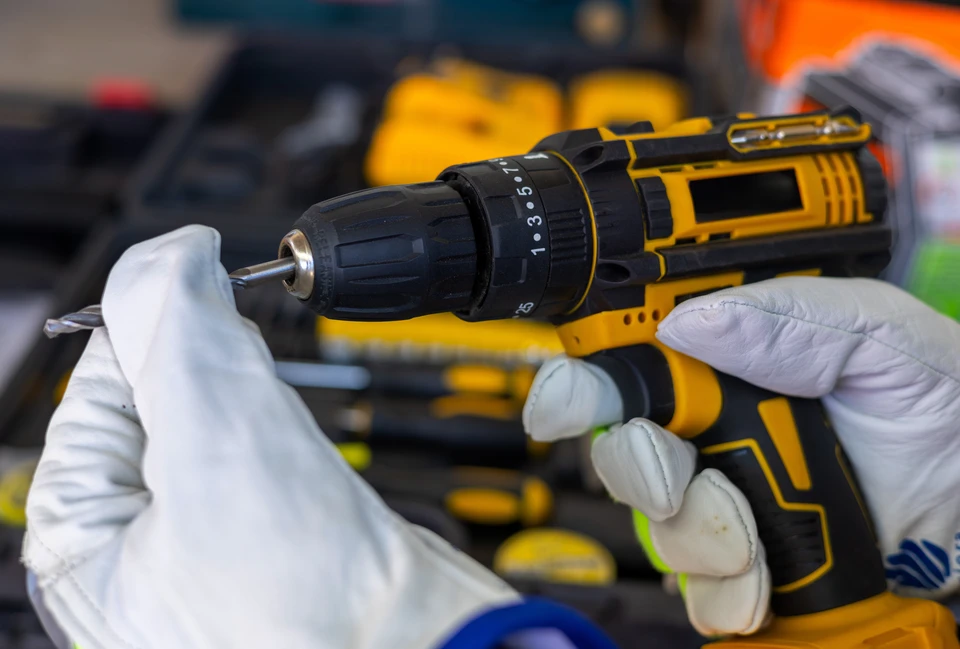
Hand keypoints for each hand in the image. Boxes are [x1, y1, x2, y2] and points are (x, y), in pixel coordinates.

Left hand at [24, 226, 516, 648]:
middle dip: (206, 364)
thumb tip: (171, 252)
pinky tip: (298, 445)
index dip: (153, 326)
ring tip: (277, 414)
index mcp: (82, 546)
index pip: (95, 393)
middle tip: (246, 360)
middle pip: (156, 409)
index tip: (199, 284)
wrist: (420, 646)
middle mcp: (134, 557)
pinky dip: (278, 432)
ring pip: (213, 429)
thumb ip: (177, 321)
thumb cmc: (309, 599)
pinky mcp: (267, 546)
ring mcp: (202, 554)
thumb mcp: (217, 427)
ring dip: (248, 396)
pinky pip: (256, 461)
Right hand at [523, 277, 959, 634]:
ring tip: (760, 537)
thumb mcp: (881, 340)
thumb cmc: (943, 408)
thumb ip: (793, 319)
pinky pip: (698, 586)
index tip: (565, 404)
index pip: (631, 365)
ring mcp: (725, 500)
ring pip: (656, 525)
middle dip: (647, 472)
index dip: (585, 383)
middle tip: (684, 477)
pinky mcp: (743, 563)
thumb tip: (693, 320)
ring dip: (702, 538)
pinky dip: (728, 592)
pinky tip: (769, 578)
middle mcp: (717, 431)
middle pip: (623, 451)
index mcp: (733, 363)